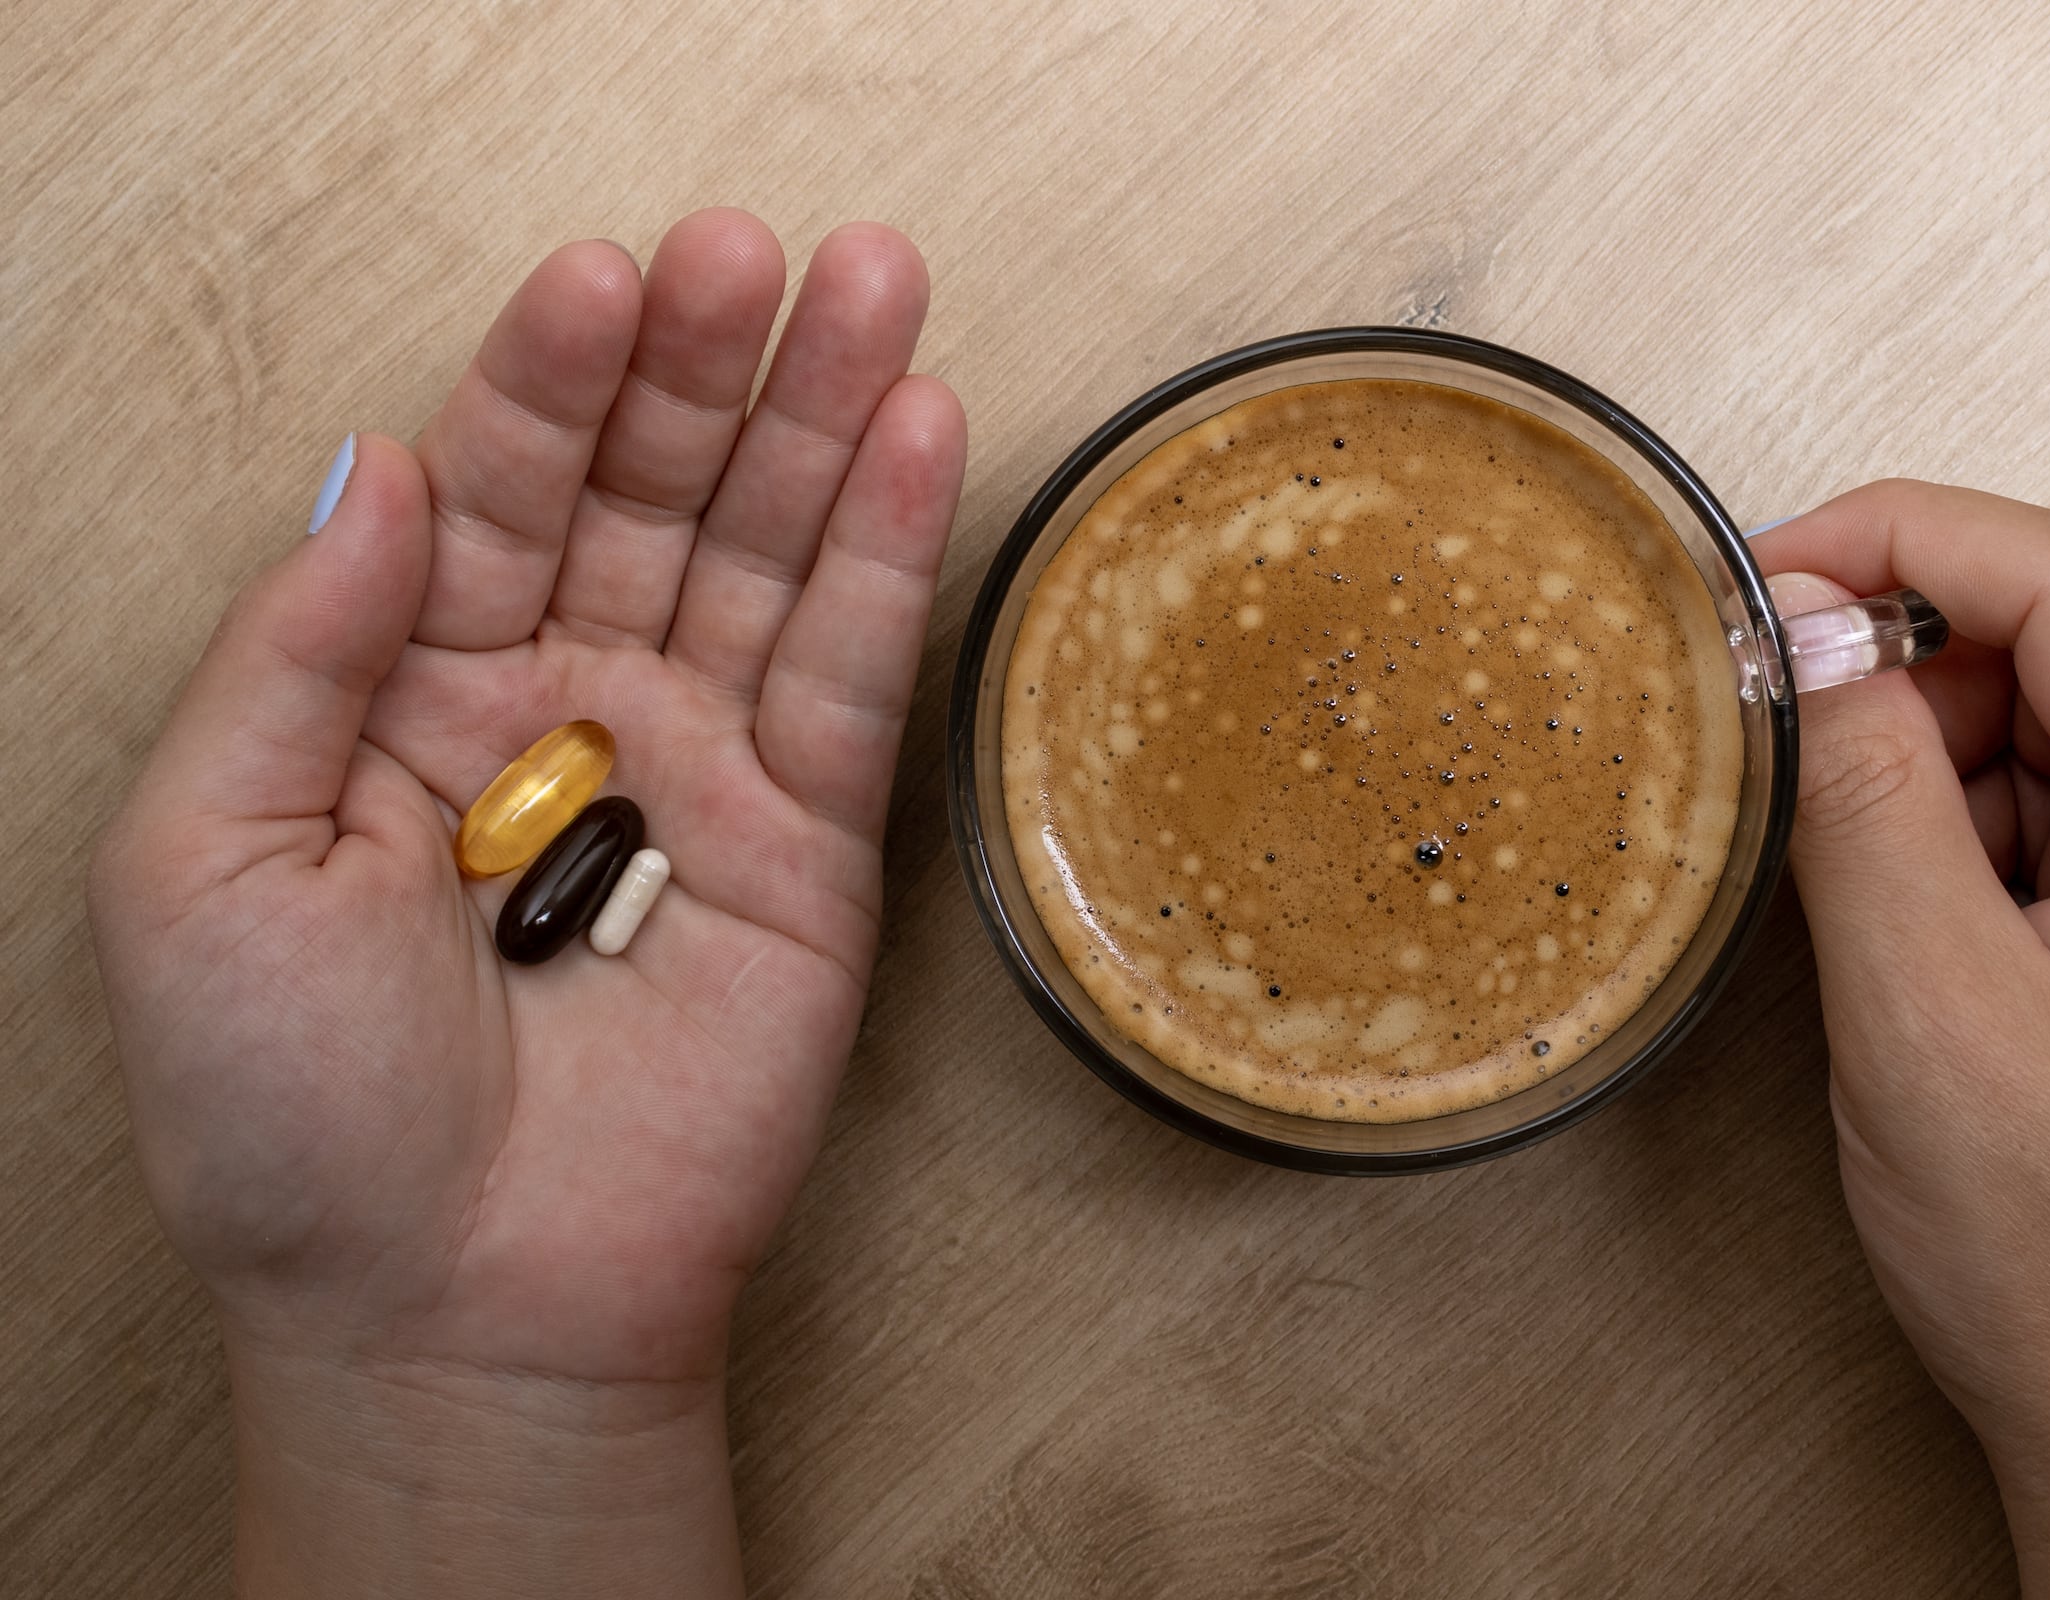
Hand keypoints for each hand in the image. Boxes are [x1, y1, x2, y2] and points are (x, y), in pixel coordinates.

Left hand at [88, 209, 964, 1596]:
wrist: (451, 1303)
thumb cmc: (294, 1114)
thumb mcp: (205, 856)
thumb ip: (296, 649)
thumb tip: (381, 465)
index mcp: (410, 691)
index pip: (495, 486)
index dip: (547, 378)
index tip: (601, 279)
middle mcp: (565, 705)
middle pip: (649, 493)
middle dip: (704, 366)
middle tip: (758, 249)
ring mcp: (700, 768)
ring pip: (766, 555)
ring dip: (821, 418)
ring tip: (872, 278)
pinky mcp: (812, 849)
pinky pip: (853, 677)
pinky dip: (889, 555)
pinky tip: (920, 433)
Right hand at [1758, 482, 2049, 1597]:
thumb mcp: (1937, 1027)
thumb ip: (1869, 805)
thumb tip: (1807, 634)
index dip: (1904, 539)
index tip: (1761, 569)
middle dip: (1896, 656)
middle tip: (1755, 705)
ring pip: (2043, 732)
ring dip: (1911, 756)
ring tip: (1815, 851)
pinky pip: (2043, 824)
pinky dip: (1938, 833)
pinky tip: (1874, 906)